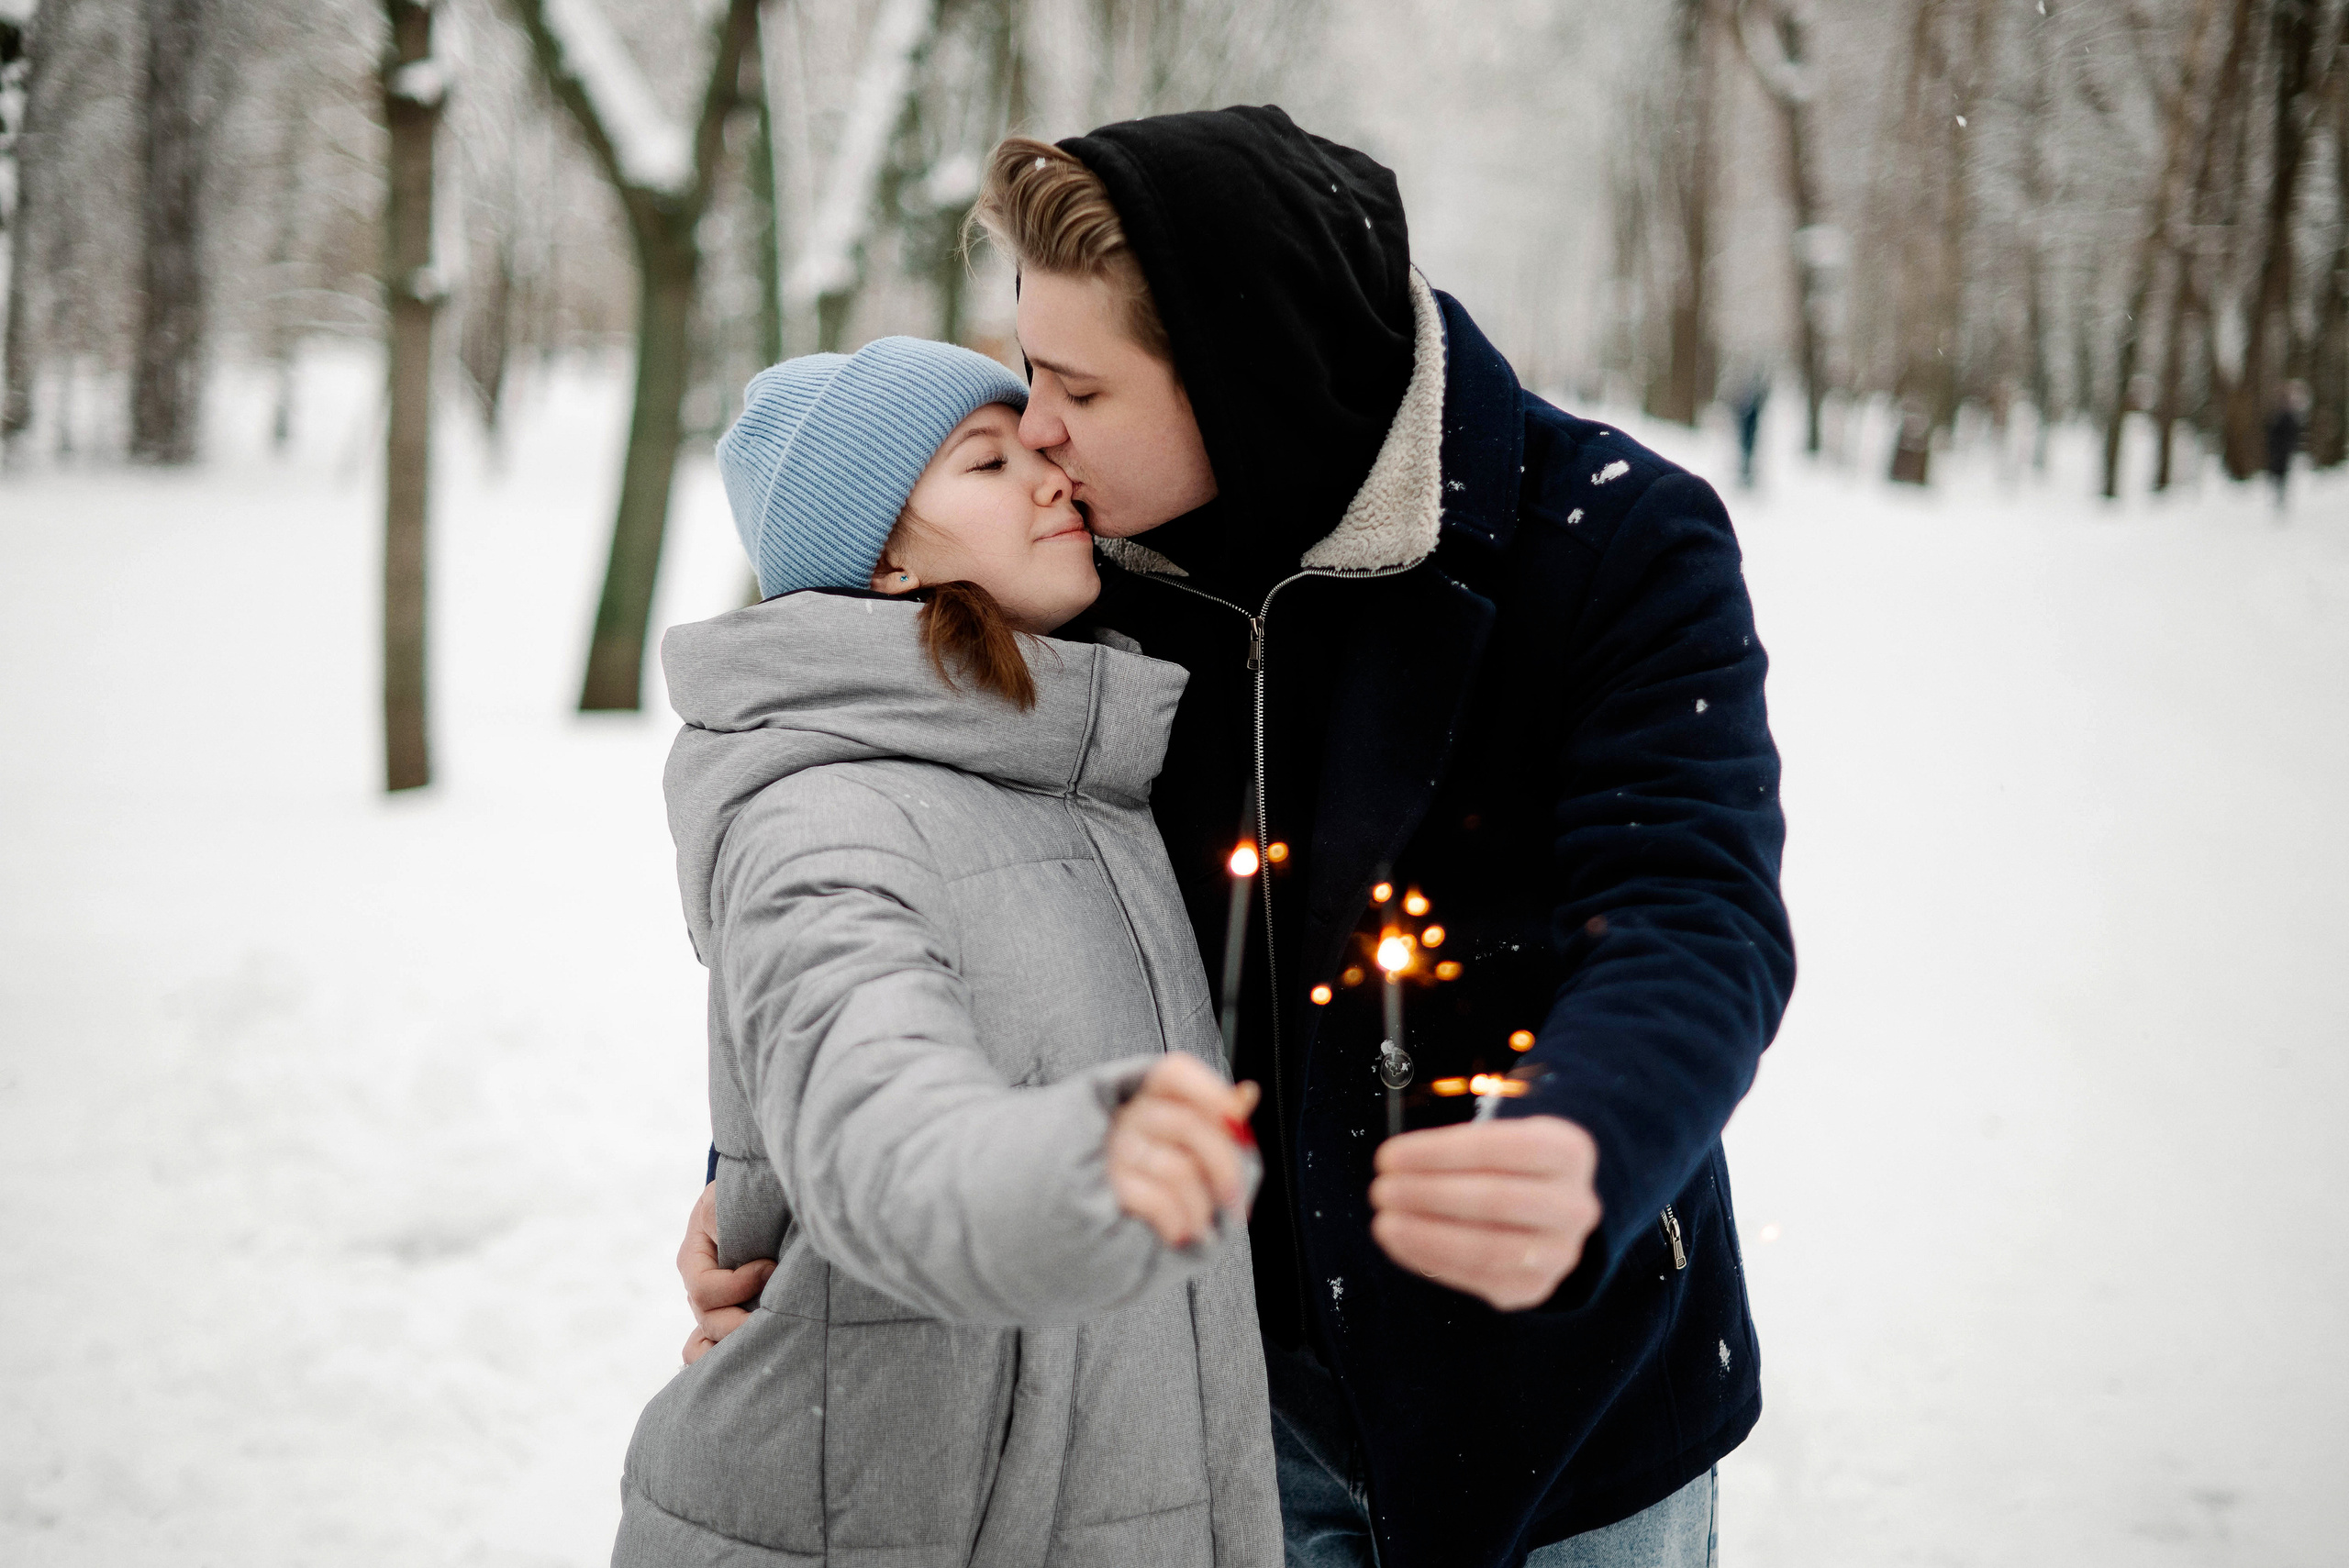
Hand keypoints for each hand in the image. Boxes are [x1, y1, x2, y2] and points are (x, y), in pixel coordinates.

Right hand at [677, 1180, 775, 1364]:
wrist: (765, 1195)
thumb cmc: (748, 1194)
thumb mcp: (729, 1199)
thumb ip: (722, 1219)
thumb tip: (734, 1248)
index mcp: (694, 1257)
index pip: (704, 1290)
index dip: (738, 1285)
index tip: (770, 1267)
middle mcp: (699, 1286)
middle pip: (709, 1321)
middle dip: (744, 1322)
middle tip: (780, 1310)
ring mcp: (713, 1306)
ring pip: (703, 1346)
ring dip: (731, 1348)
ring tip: (763, 1343)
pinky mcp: (730, 1317)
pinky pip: (708, 1353)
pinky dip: (722, 1361)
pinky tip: (749, 1362)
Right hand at [1105, 1054, 1259, 1248]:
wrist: (1079, 1230)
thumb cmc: (1141, 1180)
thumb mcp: (1177, 1145)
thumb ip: (1212, 1118)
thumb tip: (1249, 1093)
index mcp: (1142, 1095)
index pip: (1173, 1072)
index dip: (1209, 1089)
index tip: (1237, 1116)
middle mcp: (1124, 1117)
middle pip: (1189, 1124)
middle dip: (1225, 1167)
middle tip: (1237, 1201)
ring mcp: (1112, 1150)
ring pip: (1180, 1169)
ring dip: (1202, 1208)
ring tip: (1201, 1226)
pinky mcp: (1105, 1186)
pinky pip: (1160, 1200)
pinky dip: (1179, 1222)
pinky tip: (1178, 1232)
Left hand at [1368, 1115, 1601, 1311]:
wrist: (1547, 1212)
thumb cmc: (1506, 1165)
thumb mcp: (1498, 1136)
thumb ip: (1457, 1145)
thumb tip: (1398, 1164)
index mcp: (1569, 1152)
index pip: (1503, 1147)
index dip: (1439, 1152)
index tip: (1389, 1156)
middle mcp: (1575, 1205)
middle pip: (1497, 1199)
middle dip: (1428, 1195)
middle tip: (1380, 1190)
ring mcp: (1559, 1252)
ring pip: (1488, 1248)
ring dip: (1427, 1236)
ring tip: (1384, 1223)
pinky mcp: (1534, 1287)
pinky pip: (1478, 1278)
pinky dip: (1431, 1261)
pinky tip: (1400, 1243)